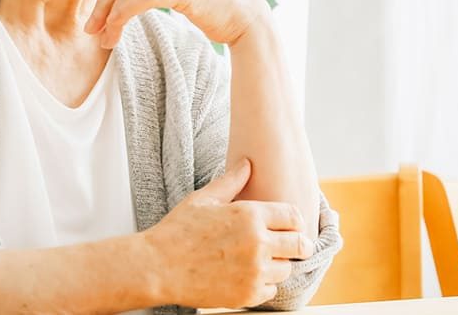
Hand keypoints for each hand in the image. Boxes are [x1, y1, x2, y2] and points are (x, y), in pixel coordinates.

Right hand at [142, 158, 314, 308]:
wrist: (157, 267)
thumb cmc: (178, 231)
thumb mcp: (204, 199)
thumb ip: (231, 181)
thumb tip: (248, 163)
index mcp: (249, 215)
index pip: (294, 217)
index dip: (295, 221)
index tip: (291, 226)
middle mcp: (257, 243)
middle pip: (300, 245)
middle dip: (298, 244)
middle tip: (291, 246)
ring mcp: (253, 271)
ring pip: (286, 269)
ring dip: (278, 265)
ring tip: (260, 260)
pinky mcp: (247, 294)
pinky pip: (271, 290)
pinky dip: (263, 285)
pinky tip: (247, 275)